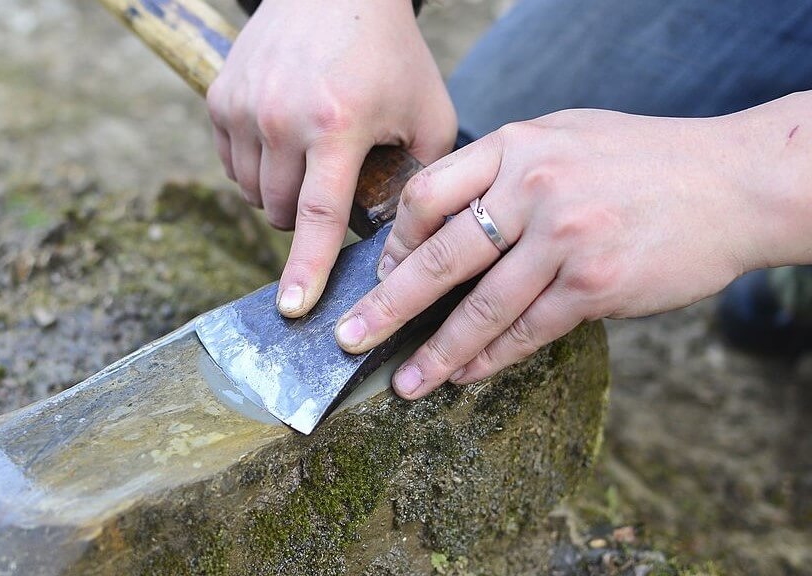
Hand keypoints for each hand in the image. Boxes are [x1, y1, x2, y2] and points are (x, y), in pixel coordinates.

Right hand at [206, 0, 455, 316]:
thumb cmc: (388, 52)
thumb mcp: (428, 111)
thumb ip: (427, 179)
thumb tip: (415, 243)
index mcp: (336, 124)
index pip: (316, 217)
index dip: (305, 270)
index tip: (291, 310)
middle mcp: (280, 116)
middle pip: (281, 213)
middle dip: (307, 219)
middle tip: (332, 187)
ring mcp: (242, 105)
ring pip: (252, 193)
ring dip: (281, 194)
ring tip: (311, 158)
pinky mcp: (218, 97)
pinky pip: (231, 164)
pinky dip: (256, 166)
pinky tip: (284, 137)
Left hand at [334, 108, 777, 399]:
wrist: (733, 183)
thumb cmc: (642, 161)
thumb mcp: (564, 136)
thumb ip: (503, 168)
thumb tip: (441, 219)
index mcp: (517, 146)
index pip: (428, 194)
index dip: (395, 240)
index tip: (381, 272)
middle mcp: (534, 189)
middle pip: (439, 258)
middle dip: (387, 306)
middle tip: (350, 338)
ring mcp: (564, 239)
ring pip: (480, 308)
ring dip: (436, 353)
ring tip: (406, 383)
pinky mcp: (595, 286)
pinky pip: (527, 331)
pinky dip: (491, 358)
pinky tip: (465, 375)